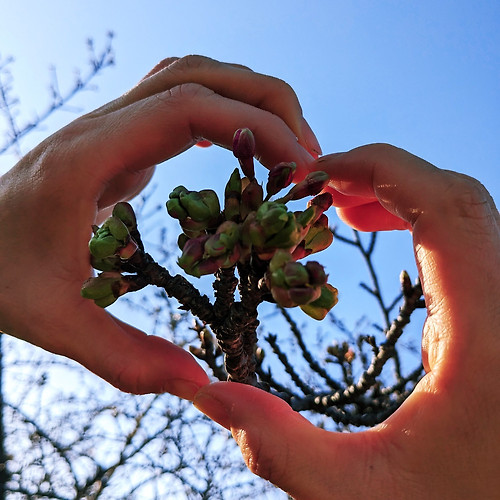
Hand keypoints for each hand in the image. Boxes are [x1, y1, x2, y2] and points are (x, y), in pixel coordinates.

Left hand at [0, 55, 317, 397]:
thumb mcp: (55, 321)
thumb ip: (126, 357)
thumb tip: (198, 384)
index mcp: (89, 157)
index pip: (187, 107)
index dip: (256, 127)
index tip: (299, 168)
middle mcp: (100, 127)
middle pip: (198, 75)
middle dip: (267, 105)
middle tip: (308, 158)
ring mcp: (108, 128)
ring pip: (189, 77)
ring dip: (245, 99)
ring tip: (285, 147)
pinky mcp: (116, 141)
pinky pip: (176, 102)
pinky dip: (220, 112)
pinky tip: (238, 147)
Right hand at [194, 144, 499, 498]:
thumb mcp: (357, 495)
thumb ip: (279, 448)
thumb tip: (209, 392)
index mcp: (487, 335)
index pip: (445, 207)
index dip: (378, 169)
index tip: (316, 176)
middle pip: (457, 198)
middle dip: (381, 178)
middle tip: (318, 192)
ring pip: (465, 215)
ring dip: (401, 197)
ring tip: (341, 210)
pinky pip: (466, 241)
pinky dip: (419, 221)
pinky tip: (381, 237)